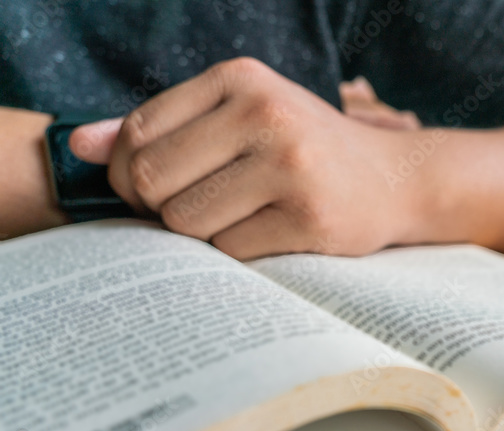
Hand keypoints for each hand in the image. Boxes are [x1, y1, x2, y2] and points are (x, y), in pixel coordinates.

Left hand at [69, 57, 420, 258]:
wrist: (397, 180)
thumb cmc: (307, 150)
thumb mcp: (240, 118)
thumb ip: (163, 127)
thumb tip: (79, 145)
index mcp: (242, 79)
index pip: (139, 132)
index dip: (128, 172)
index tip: (155, 187)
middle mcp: (266, 115)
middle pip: (151, 181)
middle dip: (158, 207)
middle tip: (193, 209)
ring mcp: (291, 168)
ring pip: (186, 222)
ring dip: (199, 234)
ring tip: (236, 219)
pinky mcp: (309, 218)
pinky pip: (229, 251)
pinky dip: (236, 252)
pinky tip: (267, 234)